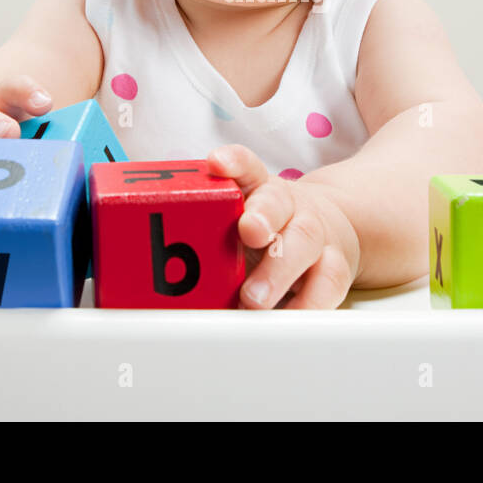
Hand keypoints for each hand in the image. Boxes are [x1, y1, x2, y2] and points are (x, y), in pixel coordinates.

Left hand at [206, 144, 361, 309]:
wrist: (334, 229)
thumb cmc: (271, 230)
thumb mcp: (242, 217)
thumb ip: (205, 227)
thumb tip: (148, 261)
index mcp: (261, 189)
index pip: (247, 167)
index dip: (233, 163)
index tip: (216, 163)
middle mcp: (291, 207)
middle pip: (279, 203)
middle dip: (263, 216)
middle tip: (247, 234)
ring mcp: (316, 236)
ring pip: (306, 243)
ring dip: (280, 270)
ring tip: (254, 298)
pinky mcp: (335, 268)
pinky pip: (327, 286)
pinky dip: (306, 305)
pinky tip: (283, 319)